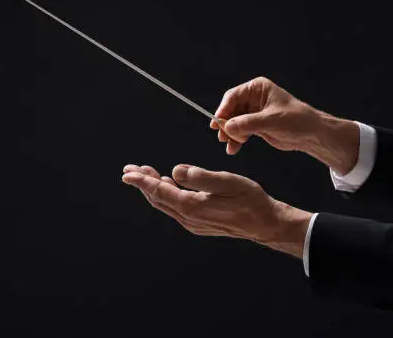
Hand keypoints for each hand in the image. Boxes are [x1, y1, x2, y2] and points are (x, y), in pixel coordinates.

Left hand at [122, 163, 311, 257]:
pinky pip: (175, 208)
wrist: (265, 224)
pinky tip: (168, 184)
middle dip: (144, 182)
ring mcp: (193, 223)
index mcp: (192, 207)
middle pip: (158, 198)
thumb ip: (199, 176)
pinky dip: (167, 194)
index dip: (141, 181)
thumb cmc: (250, 200)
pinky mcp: (199, 224)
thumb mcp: (227, 181)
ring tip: (146, 173)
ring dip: (154, 188)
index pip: (159, 191)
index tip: (127, 173)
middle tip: (131, 169)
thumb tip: (176, 170)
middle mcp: (188, 218)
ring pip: (165, 203)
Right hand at [210, 76, 318, 154]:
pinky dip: (236, 140)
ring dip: (230, 134)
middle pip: (230, 110)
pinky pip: (239, 131)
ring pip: (233, 122)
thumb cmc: (295, 120)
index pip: (233, 96)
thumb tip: (227, 127)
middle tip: (223, 137)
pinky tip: (233, 149)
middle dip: (226, 124)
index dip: (224, 109)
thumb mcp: (271, 120)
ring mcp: (253, 113)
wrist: (310, 134)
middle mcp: (253, 98)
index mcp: (257, 89)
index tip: (217, 123)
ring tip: (230, 146)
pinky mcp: (255, 126)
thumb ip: (248, 123)